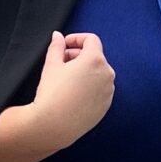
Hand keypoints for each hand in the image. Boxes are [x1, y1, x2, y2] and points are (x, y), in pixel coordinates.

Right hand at [31, 26, 114, 152]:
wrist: (54, 125)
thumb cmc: (52, 94)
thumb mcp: (51, 65)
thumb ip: (56, 46)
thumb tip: (58, 36)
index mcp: (95, 60)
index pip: (91, 40)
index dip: (76, 39)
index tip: (64, 45)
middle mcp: (107, 74)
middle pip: (94, 56)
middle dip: (77, 56)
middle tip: (60, 62)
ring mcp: (109, 91)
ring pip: (98, 73)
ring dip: (84, 71)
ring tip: (66, 80)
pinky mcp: (106, 105)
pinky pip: (99, 89)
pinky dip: (89, 86)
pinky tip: (73, 93)